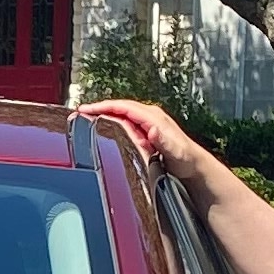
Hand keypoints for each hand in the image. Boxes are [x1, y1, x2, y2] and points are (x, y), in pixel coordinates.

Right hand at [87, 96, 217, 189]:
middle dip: (98, 109)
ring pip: (119, 115)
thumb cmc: (185, 160)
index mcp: (153, 117)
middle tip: (78, 114)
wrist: (194, 166)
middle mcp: (149, 117)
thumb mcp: (176, 152)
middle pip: (118, 108)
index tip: (86, 110)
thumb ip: (164, 140)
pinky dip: (110, 124)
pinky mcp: (145, 132)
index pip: (122, 107)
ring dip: (102, 116)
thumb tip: (152, 129)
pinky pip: (123, 123)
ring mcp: (147, 123)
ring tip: (84, 120)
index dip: (102, 107)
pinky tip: (102, 129)